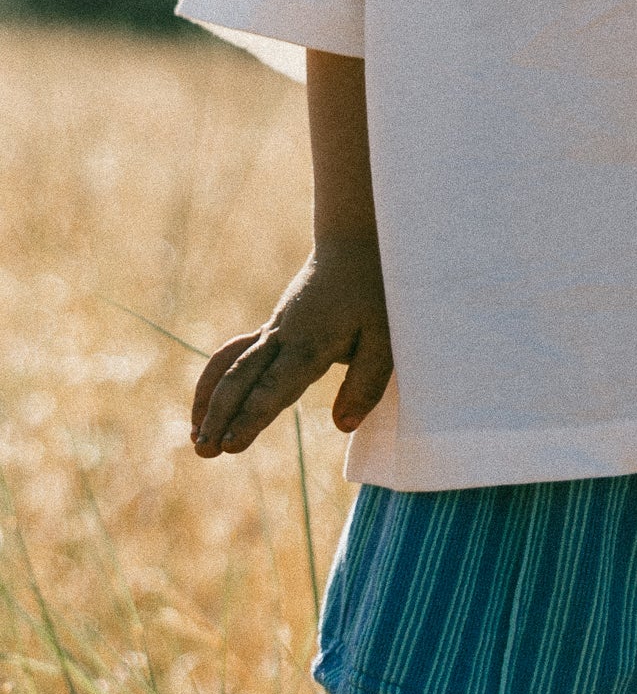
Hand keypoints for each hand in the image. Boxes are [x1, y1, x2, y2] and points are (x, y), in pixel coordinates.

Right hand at [191, 237, 392, 456]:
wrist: (354, 241)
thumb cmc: (375, 291)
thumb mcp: (384, 337)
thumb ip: (365, 383)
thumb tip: (342, 426)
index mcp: (310, 344)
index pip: (273, 388)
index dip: (250, 418)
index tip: (229, 444)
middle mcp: (283, 337)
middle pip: (241, 378)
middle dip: (220, 415)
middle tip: (204, 451)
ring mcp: (274, 330)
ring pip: (231, 364)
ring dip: (210, 399)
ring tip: (195, 436)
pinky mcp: (273, 327)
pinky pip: (236, 351)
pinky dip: (217, 376)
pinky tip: (213, 401)